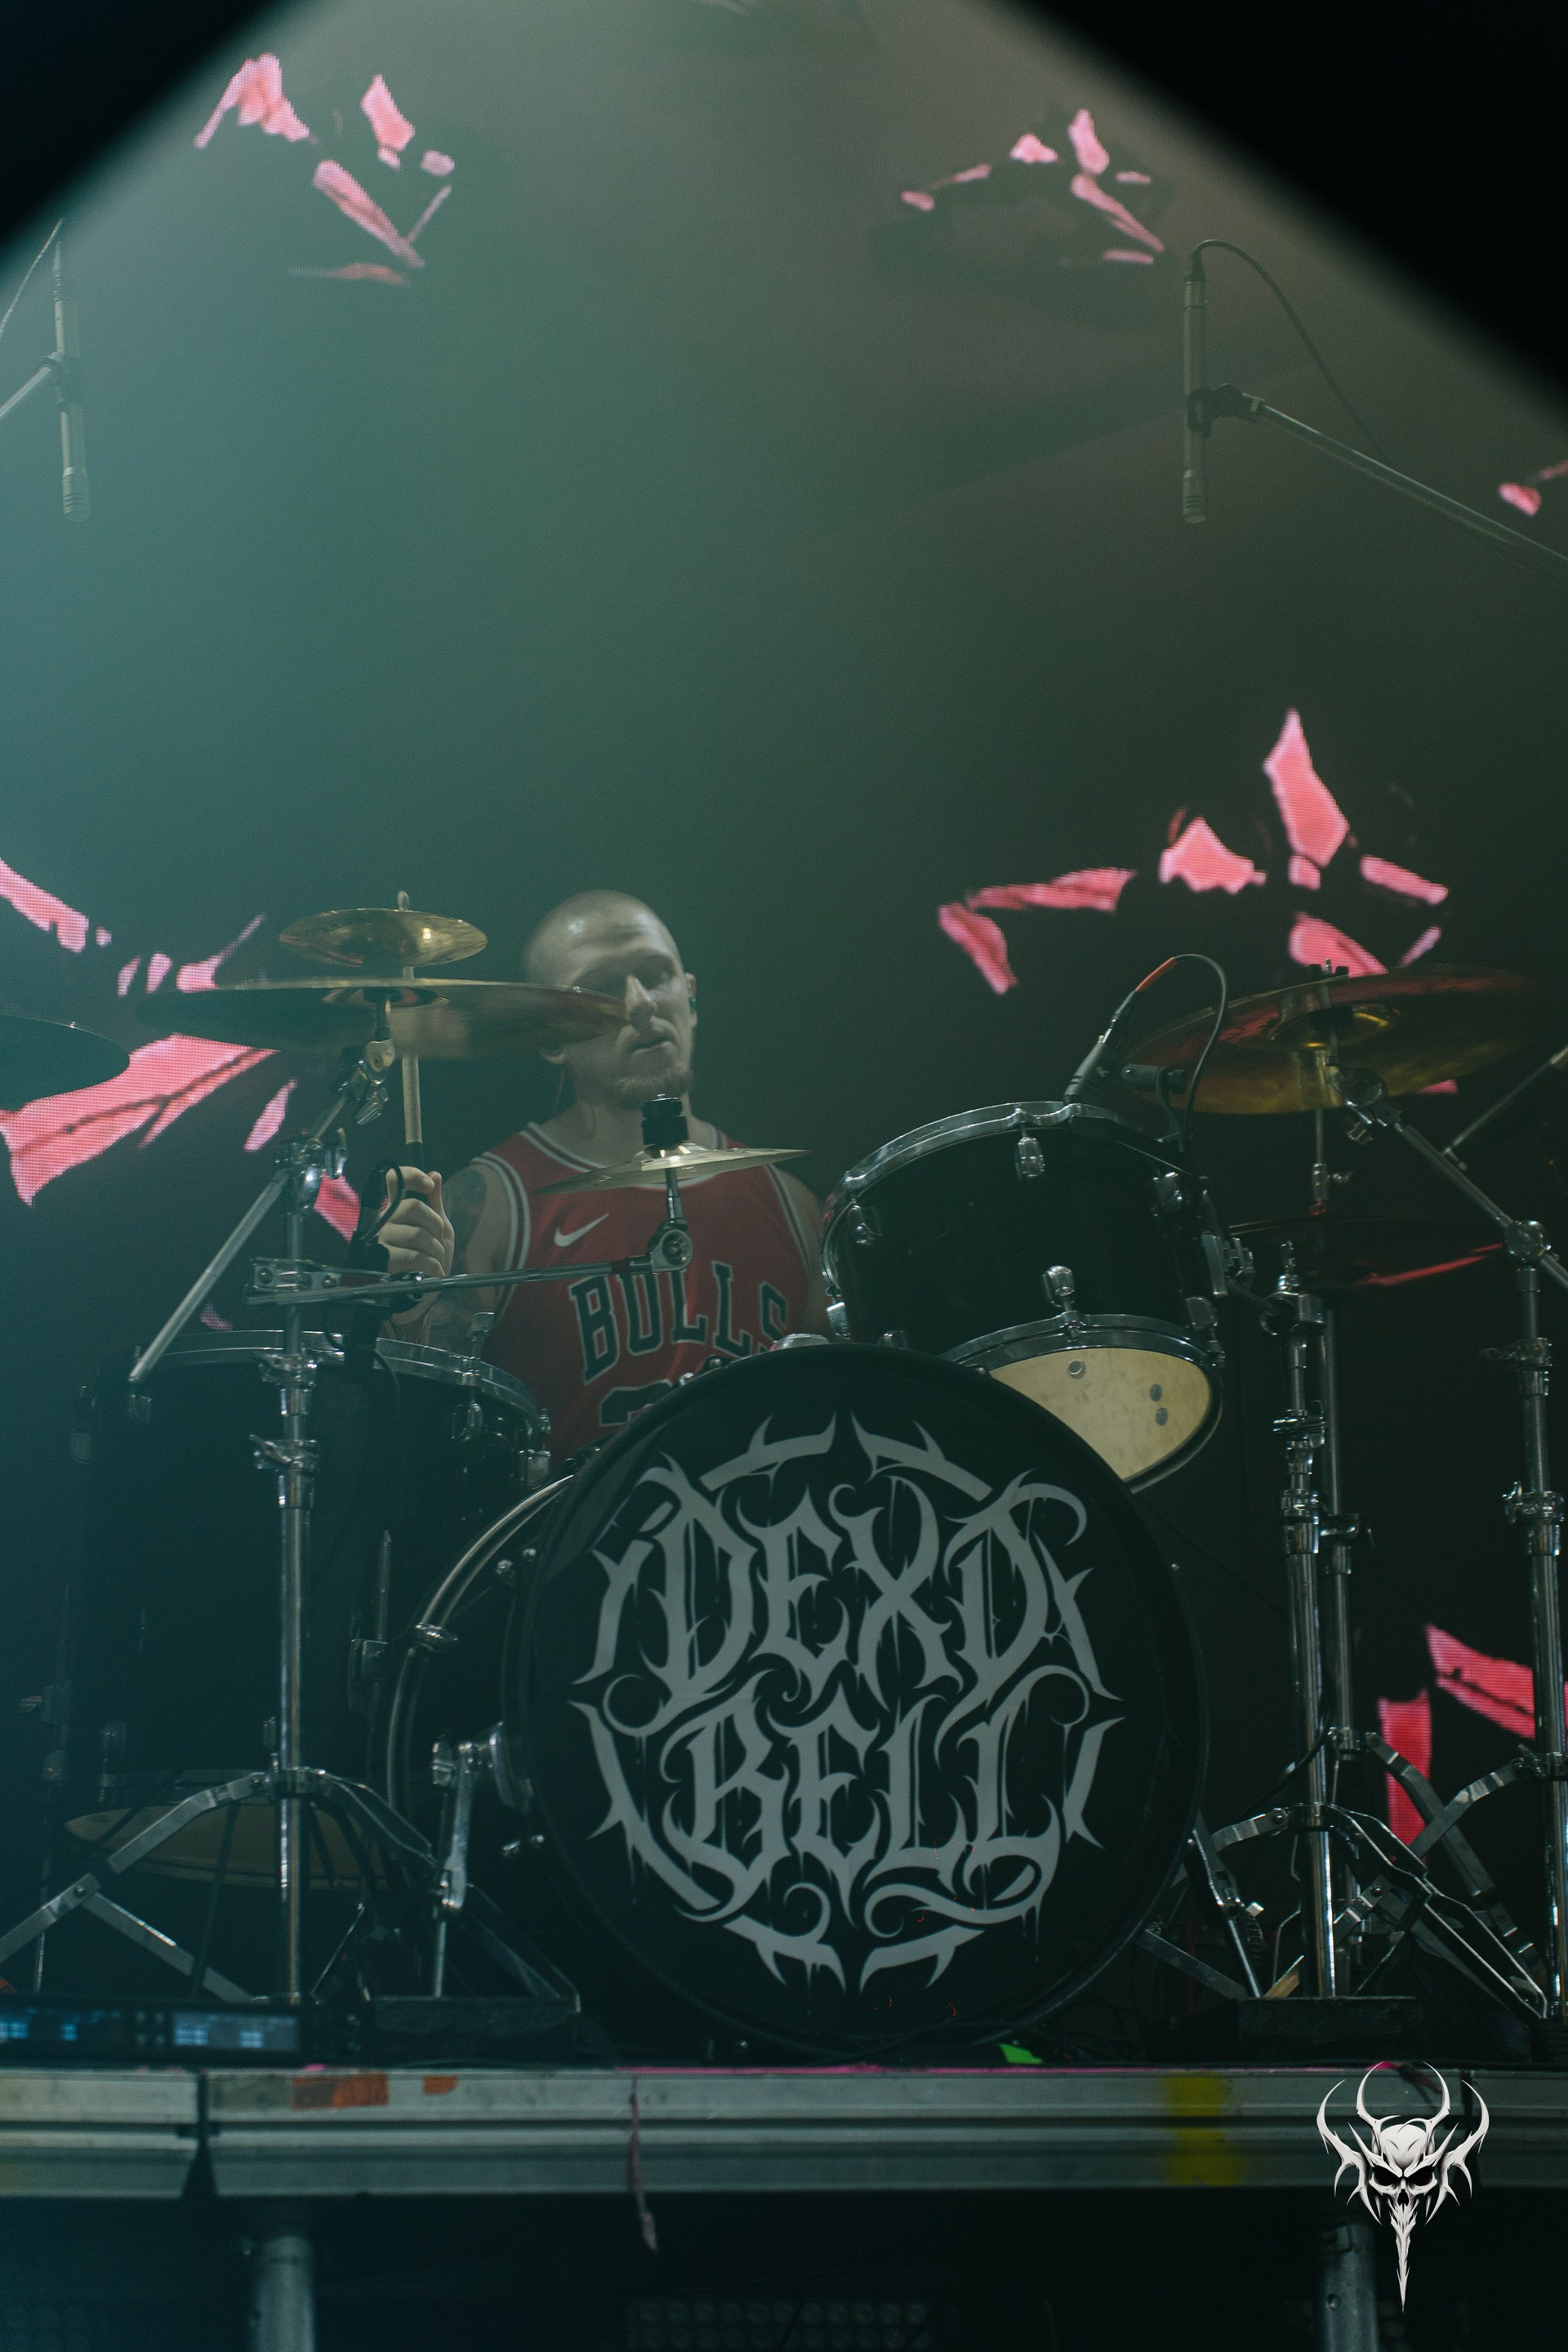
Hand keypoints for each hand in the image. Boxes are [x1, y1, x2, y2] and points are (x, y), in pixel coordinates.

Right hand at [378, 1168, 453, 1284]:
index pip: (394, 1178)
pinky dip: (431, 1264)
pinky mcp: (383, 1259)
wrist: (422, 1290)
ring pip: (417, 1233)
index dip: (412, 1175)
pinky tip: (434, 1270)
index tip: (429, 1184)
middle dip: (435, 1225)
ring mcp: (381, 1239)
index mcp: (397, 1208)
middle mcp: (385, 1220)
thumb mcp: (439, 1228)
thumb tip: (434, 1174)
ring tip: (436, 1258)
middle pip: (413, 1206)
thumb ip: (435, 1203)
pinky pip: (413, 1255)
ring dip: (436, 1249)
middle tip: (438, 1240)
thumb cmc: (430, 1255)